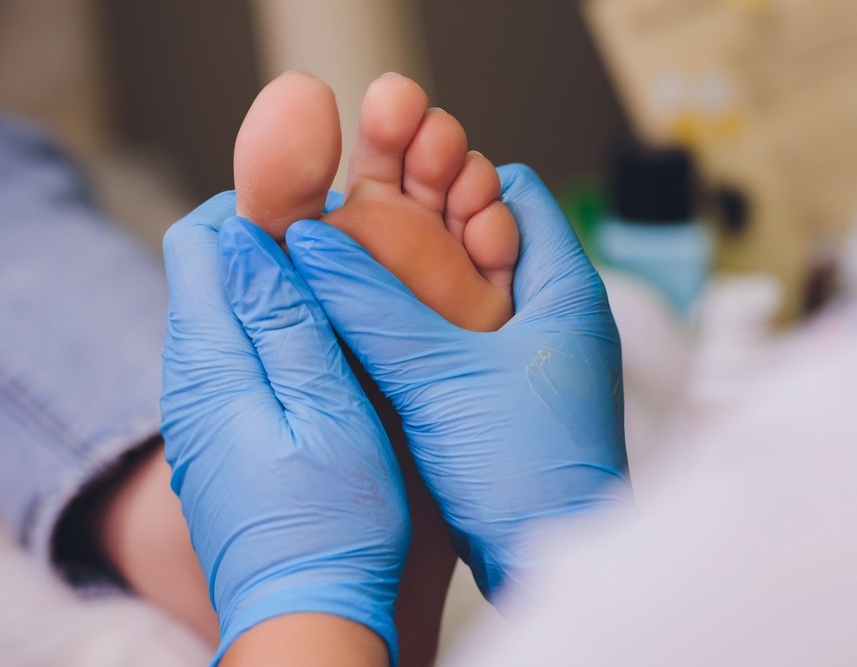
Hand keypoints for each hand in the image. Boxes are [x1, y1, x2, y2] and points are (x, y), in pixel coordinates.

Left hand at [160, 192, 408, 664]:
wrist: (304, 616)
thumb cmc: (331, 521)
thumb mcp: (326, 410)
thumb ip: (285, 320)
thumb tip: (250, 237)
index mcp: (209, 362)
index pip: (199, 242)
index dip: (254, 211)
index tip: (318, 220)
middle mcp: (186, 380)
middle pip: (204, 272)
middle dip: (265, 246)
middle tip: (342, 257)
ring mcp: (196, 411)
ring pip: (220, 312)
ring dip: (271, 291)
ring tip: (340, 302)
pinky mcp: (213, 436)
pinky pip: (230, 356)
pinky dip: (269, 334)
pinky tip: (322, 356)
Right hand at [282, 164, 633, 600]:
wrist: (549, 561)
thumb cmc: (524, 470)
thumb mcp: (435, 376)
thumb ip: (369, 304)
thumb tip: (306, 240)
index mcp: (564, 287)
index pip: (513, 190)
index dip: (455, 178)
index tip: (397, 187)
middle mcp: (554, 315)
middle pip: (481, 237)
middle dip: (421, 226)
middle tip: (355, 224)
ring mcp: (528, 358)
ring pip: (462, 291)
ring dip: (411, 282)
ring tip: (350, 276)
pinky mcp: (504, 396)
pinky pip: (455, 339)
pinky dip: (417, 329)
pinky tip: (370, 336)